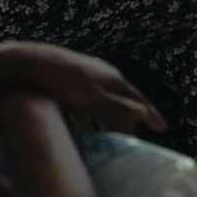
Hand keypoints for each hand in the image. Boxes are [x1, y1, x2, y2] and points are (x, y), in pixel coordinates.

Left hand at [18, 43, 166, 134]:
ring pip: (107, 98)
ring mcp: (89, 73)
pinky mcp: (73, 76)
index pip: (138, 100)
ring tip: (114, 131)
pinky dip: (94, 112)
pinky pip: (91, 98)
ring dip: (112, 115)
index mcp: (114, 79)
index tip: (163, 128)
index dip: (151, 114)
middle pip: (124, 99)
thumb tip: (144, 112)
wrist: (33, 62)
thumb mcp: (93, 99)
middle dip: (132, 116)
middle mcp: (105, 73)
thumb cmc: (64, 83)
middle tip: (137, 134)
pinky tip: (87, 120)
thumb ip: (118, 107)